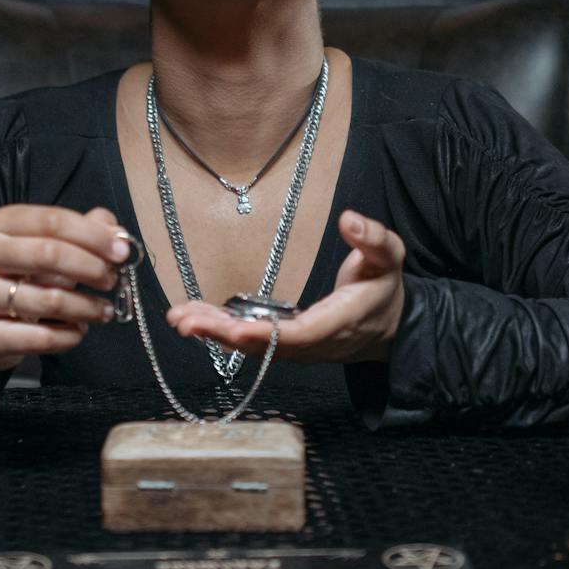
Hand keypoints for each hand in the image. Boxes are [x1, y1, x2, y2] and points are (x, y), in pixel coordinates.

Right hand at [0, 205, 129, 373]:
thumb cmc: (19, 277)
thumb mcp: (45, 247)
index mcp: (0, 225)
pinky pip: (39, 338)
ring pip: (49, 300)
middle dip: (91, 268)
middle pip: (49, 254)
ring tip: (102, 311)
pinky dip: (69, 336)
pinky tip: (79, 331)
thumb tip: (116, 231)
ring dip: (86, 307)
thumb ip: (82, 233)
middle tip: (111, 281)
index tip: (121, 251)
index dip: (93, 235)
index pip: (53, 221)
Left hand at [165, 209, 404, 365]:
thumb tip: (349, 220)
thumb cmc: (384, 287)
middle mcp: (314, 343)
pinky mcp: (286, 346)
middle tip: (186, 322)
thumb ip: (374, 239)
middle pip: (266, 345)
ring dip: (214, 333)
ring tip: (179, 319)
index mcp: (340, 322)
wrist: (388, 324)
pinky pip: (251, 343)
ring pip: (253, 347)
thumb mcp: (390, 257)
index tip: (236, 327)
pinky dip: (221, 332)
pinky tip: (194, 320)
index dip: (268, 334)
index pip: (301, 334)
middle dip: (224, 335)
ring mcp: (298, 349)